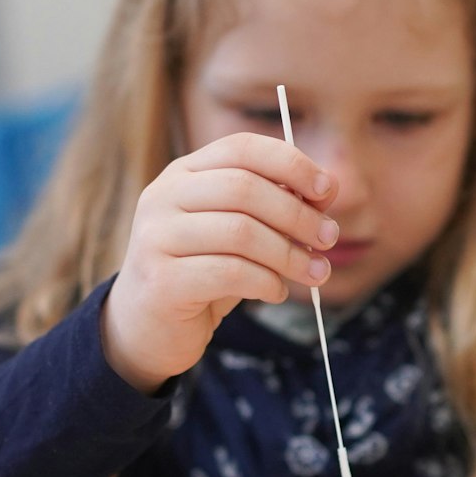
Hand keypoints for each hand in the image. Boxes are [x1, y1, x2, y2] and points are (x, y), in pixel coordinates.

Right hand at [100, 132, 339, 393]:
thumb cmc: (200, 273)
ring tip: (314, 273)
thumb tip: (328, 188)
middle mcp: (163, 197)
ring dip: (289, 254)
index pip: (241, 148)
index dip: (290, 163)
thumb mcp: (237, 233)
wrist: (146, 328)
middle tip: (329, 238)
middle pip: (244, 188)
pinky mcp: (162, 280)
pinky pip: (230, 273)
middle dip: (297, 214)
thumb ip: (274, 207)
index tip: (326, 190)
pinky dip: (266, 282)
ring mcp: (157, 237)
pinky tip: (276, 292)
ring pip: (241, 232)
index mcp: (183, 173)